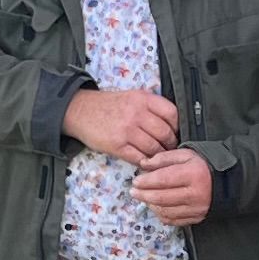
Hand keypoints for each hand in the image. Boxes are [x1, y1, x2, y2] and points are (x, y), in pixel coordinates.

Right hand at [62, 86, 177, 163]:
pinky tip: (145, 161)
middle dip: (170, 144)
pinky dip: (145, 162)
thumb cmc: (109, 105)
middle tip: (169, 149)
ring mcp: (126, 130)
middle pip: (165, 133)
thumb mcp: (132, 96)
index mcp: (143, 99)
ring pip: (154, 148)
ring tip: (158, 157)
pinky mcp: (117, 145)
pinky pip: (138, 158)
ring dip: (159, 156)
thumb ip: (152, 107)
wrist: (80, 111)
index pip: (172, 114)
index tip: (176, 133)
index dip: (177, 127)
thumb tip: (173, 124)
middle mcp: (136, 113)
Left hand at [130, 147, 215, 223]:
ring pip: (166, 211)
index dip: (147, 182)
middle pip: (162, 198)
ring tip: (144, 198)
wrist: (227, 181)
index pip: (163, 180)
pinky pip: (174, 220)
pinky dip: (161, 215)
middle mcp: (195, 194)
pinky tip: (156, 207)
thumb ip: (163, 158)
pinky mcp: (197, 218)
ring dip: (151, 205)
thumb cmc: (203, 166)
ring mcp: (196, 208)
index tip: (135, 181)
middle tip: (133, 192)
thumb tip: (143, 164)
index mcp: (193, 174)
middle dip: (144, 195)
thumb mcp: (185, 154)